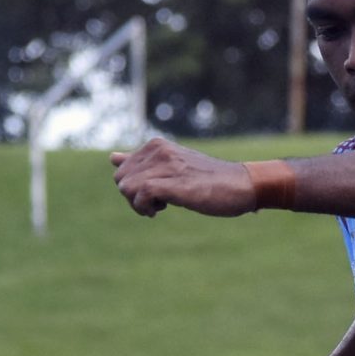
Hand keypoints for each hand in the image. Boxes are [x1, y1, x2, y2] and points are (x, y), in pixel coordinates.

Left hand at [112, 137, 258, 217]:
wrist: (241, 185)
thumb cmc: (208, 179)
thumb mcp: (172, 166)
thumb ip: (141, 162)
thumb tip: (113, 157)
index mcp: (157, 145)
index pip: (122, 170)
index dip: (132, 187)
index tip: (152, 194)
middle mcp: (159, 151)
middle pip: (120, 179)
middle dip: (132, 196)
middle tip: (155, 202)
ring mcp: (166, 166)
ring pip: (127, 187)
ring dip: (139, 204)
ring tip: (160, 206)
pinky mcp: (174, 183)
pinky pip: (141, 194)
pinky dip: (145, 207)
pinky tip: (161, 210)